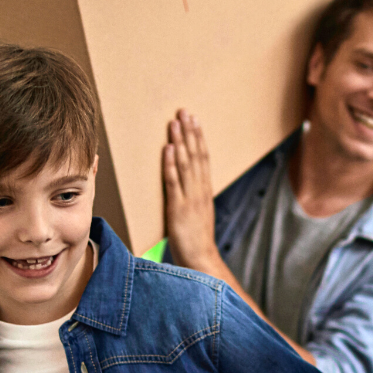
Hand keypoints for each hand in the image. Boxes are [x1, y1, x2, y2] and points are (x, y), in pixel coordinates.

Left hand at [162, 110, 220, 270]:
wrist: (201, 261)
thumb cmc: (197, 242)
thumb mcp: (198, 216)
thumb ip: (194, 200)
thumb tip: (188, 189)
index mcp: (205, 192)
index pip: (203, 159)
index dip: (198, 138)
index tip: (194, 120)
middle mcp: (200, 191)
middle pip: (196, 156)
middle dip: (190, 133)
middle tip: (184, 112)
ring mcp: (190, 199)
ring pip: (185, 164)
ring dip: (180, 142)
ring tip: (175, 123)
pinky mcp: (178, 209)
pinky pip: (174, 182)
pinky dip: (170, 164)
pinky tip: (167, 149)